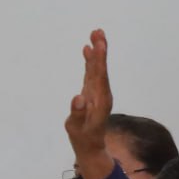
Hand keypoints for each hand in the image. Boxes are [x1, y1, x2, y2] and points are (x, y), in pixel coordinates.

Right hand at [63, 28, 113, 164]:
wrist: (90, 146)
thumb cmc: (82, 138)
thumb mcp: (76, 128)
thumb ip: (77, 114)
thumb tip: (78, 98)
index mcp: (100, 100)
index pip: (100, 76)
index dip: (99, 60)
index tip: (99, 44)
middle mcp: (102, 93)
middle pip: (101, 68)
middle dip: (100, 50)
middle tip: (98, 31)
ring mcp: (98, 92)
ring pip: (98, 69)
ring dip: (97, 52)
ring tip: (95, 34)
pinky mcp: (93, 93)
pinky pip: (93, 73)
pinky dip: (91, 61)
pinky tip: (87, 50)